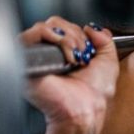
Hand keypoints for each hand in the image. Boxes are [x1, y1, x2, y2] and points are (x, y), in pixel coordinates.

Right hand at [19, 17, 118, 133]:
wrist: (85, 111)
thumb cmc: (94, 95)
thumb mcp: (108, 62)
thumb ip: (105, 40)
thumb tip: (91, 27)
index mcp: (62, 53)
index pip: (63, 26)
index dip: (78, 31)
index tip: (89, 48)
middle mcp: (47, 54)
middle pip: (53, 23)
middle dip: (75, 34)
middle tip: (83, 54)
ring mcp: (35, 57)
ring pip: (43, 26)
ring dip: (67, 38)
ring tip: (75, 57)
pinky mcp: (25, 62)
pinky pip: (30, 36)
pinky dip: (53, 38)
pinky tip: (66, 56)